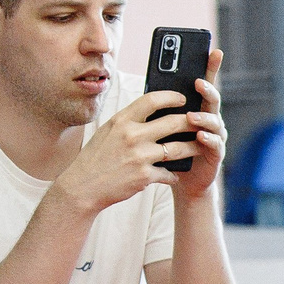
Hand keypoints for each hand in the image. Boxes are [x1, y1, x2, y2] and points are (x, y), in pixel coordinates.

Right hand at [55, 63, 225, 213]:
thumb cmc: (96, 157)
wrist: (82, 186)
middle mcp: (131, 136)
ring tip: (200, 146)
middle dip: (192, 121)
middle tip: (201, 122)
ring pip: (178, 149)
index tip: (182, 99)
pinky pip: (168, 173)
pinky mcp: (144, 176)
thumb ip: (128, 121)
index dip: (171, 97)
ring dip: (193, 147)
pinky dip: (173, 174)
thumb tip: (152, 111)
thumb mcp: (108, 131)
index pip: (152, 100)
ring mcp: (139, 157)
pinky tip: (174, 174)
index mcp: (121, 120)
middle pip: (173, 122)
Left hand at [167, 51, 228, 199]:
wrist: (176, 179)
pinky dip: (208, 139)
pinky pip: (215, 145)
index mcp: (196, 107)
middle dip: (207, 89)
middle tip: (198, 83)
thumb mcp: (160, 125)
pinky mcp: (215, 155)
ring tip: (192, 116)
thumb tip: (149, 87)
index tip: (214, 51)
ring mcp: (214, 136)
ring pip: (214, 122)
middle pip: (212, 99)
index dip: (211, 67)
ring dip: (203, 118)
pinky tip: (201, 136)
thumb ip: (161, 109)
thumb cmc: (166, 148)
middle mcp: (209, 118)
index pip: (204, 83)